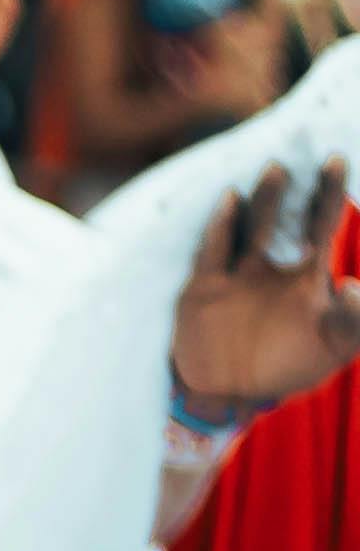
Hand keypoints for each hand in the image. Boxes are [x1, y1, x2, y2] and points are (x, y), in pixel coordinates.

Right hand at [170, 160, 359, 428]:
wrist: (230, 394)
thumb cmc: (291, 366)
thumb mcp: (335, 347)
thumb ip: (354, 320)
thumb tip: (356, 288)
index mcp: (307, 272)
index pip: (322, 222)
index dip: (329, 192)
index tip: (337, 160)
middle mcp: (272, 263)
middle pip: (284, 217)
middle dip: (291, 188)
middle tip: (299, 156)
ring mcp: (237, 273)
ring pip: (250, 227)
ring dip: (262, 200)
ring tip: (274, 172)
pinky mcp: (205, 287)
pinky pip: (213, 252)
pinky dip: (221, 227)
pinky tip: (231, 201)